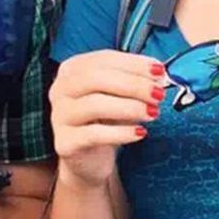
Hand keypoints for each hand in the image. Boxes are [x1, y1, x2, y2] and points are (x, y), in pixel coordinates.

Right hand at [50, 50, 163, 190]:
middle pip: (96, 79)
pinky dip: (121, 132)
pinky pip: (94, 134)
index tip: (159, 71)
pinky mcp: (65, 143)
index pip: (104, 59)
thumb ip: (136, 82)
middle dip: (133, 84)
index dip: (134, 64)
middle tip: (158, 94)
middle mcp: (60, 89)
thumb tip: (159, 76)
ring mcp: (59, 116)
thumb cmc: (105, 120)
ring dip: (130, 107)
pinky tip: (140, 133)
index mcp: (72, 69)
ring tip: (153, 113)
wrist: (89, 159)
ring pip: (95, 105)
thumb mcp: (120, 96)